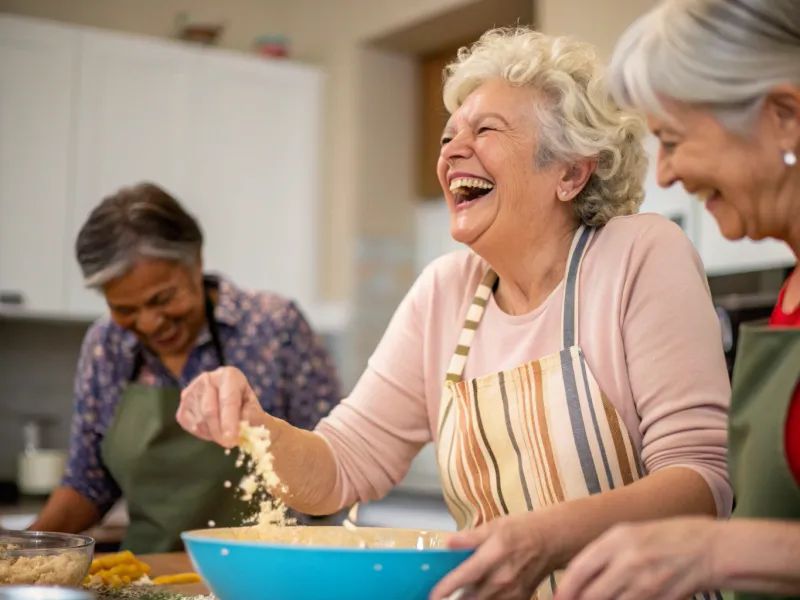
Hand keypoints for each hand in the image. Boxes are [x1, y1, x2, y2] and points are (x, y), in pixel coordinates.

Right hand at [177, 366, 268, 447]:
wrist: (234, 403)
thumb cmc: (246, 407)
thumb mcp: (255, 409)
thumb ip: (252, 417)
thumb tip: (242, 427)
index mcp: (229, 376)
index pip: (227, 400)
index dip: (229, 422)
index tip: (232, 440)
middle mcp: (207, 378)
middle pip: (209, 411)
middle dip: (219, 432)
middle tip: (229, 444)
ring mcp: (191, 390)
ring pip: (199, 421)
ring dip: (212, 434)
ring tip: (224, 434)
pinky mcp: (182, 404)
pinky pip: (189, 425)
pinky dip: (202, 434)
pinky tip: (213, 431)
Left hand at [429, 512, 551, 599]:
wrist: (553, 541)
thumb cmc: (522, 530)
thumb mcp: (495, 525)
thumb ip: (470, 537)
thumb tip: (448, 543)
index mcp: (495, 554)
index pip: (466, 576)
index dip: (447, 588)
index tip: (432, 595)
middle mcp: (504, 577)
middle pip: (471, 598)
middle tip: (440, 597)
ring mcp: (513, 592)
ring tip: (456, 597)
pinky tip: (476, 595)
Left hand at [555, 517, 720, 599]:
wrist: (709, 548)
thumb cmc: (665, 538)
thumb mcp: (630, 534)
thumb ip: (603, 554)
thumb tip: (578, 577)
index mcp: (618, 539)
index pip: (580, 568)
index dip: (565, 588)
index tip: (557, 598)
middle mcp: (629, 560)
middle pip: (592, 594)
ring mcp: (647, 583)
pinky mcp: (661, 599)